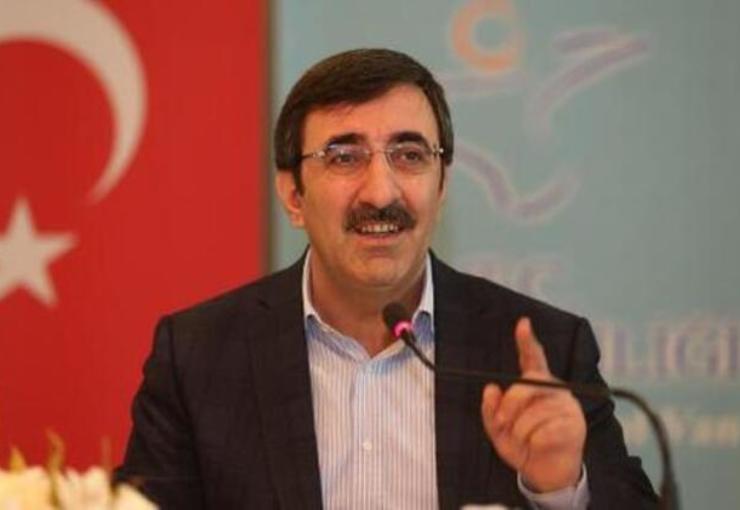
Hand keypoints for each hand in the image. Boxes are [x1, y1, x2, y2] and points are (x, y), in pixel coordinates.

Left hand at [480, 317, 585, 491]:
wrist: (546, 473)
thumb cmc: (523, 445)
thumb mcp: (498, 430)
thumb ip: (491, 410)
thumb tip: (490, 389)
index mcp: (535, 385)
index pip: (532, 358)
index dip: (527, 341)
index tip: (522, 324)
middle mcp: (553, 389)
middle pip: (528, 383)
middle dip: (510, 404)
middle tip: (501, 422)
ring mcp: (567, 406)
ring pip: (535, 413)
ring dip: (520, 431)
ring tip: (523, 440)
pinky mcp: (575, 425)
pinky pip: (546, 431)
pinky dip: (535, 443)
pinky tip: (539, 446)